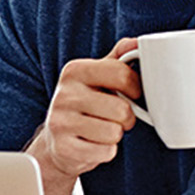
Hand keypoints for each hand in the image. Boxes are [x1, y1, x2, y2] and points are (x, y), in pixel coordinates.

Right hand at [27, 37, 141, 180]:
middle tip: (114, 117)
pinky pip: (106, 152)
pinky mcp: (63, 149)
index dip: (136, 88)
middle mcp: (64, 94)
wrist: (57, 140)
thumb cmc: (86, 104)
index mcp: (74, 70)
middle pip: (121, 109)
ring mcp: (61, 122)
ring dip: (115, 135)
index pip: (122, 74)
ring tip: (101, 130)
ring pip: (114, 133)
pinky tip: (92, 144)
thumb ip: (119, 58)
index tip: (132, 94)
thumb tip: (138, 42)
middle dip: (126, 118)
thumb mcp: (99, 76)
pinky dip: (106, 151)